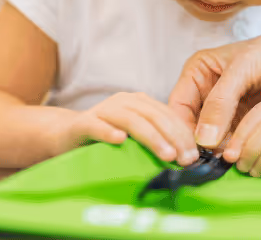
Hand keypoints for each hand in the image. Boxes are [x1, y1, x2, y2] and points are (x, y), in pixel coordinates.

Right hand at [51, 92, 199, 165]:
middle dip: (173, 137)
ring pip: (131, 120)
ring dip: (151, 137)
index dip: (183, 134)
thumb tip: (186, 159)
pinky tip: (120, 140)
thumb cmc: (106, 140)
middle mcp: (123, 101)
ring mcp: (102, 109)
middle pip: (154, 116)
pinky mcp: (82, 122)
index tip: (195, 155)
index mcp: (140, 102)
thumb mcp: (135, 137)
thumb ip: (156, 140)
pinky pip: (97, 125)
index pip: (168, 115)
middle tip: (185, 159)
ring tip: (167, 154)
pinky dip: (108, 131)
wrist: (65, 135)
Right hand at [167, 15, 260, 148]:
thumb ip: (221, 99)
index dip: (179, 130)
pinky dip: (238, 153)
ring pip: (213, 140)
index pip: (178, 107)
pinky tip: (245, 158)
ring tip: (231, 161)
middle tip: (210, 161)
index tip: (188, 151)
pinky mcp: (250, 125)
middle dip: (200, 146)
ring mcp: (230, 111)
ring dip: (220, 153)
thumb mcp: (247, 66)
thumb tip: (203, 139)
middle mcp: (211, 92)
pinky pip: (236, 145)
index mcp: (201, 70)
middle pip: (192, 127)